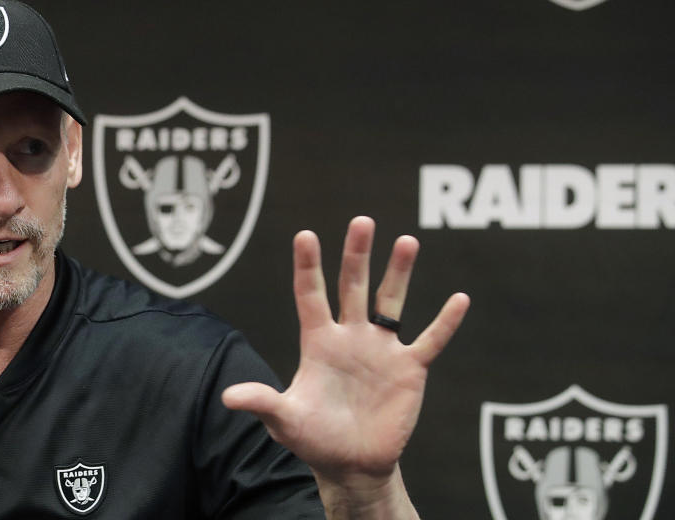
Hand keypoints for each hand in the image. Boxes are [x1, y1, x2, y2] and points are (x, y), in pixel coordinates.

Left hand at [222, 217, 468, 502]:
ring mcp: (381, 350)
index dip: (308, 266)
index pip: (310, 295)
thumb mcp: (285, 420)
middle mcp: (350, 337)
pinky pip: (430, 340)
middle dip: (357, 255)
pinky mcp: (409, 370)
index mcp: (318, 341)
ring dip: (399, 273)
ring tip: (407, 241)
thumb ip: (262, 402)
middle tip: (362, 221)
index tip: (305, 235)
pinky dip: (445, 322)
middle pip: (353, 286)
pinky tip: (460, 298)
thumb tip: (227, 397)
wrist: (351, 464)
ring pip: (391, 303)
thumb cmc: (314, 438)